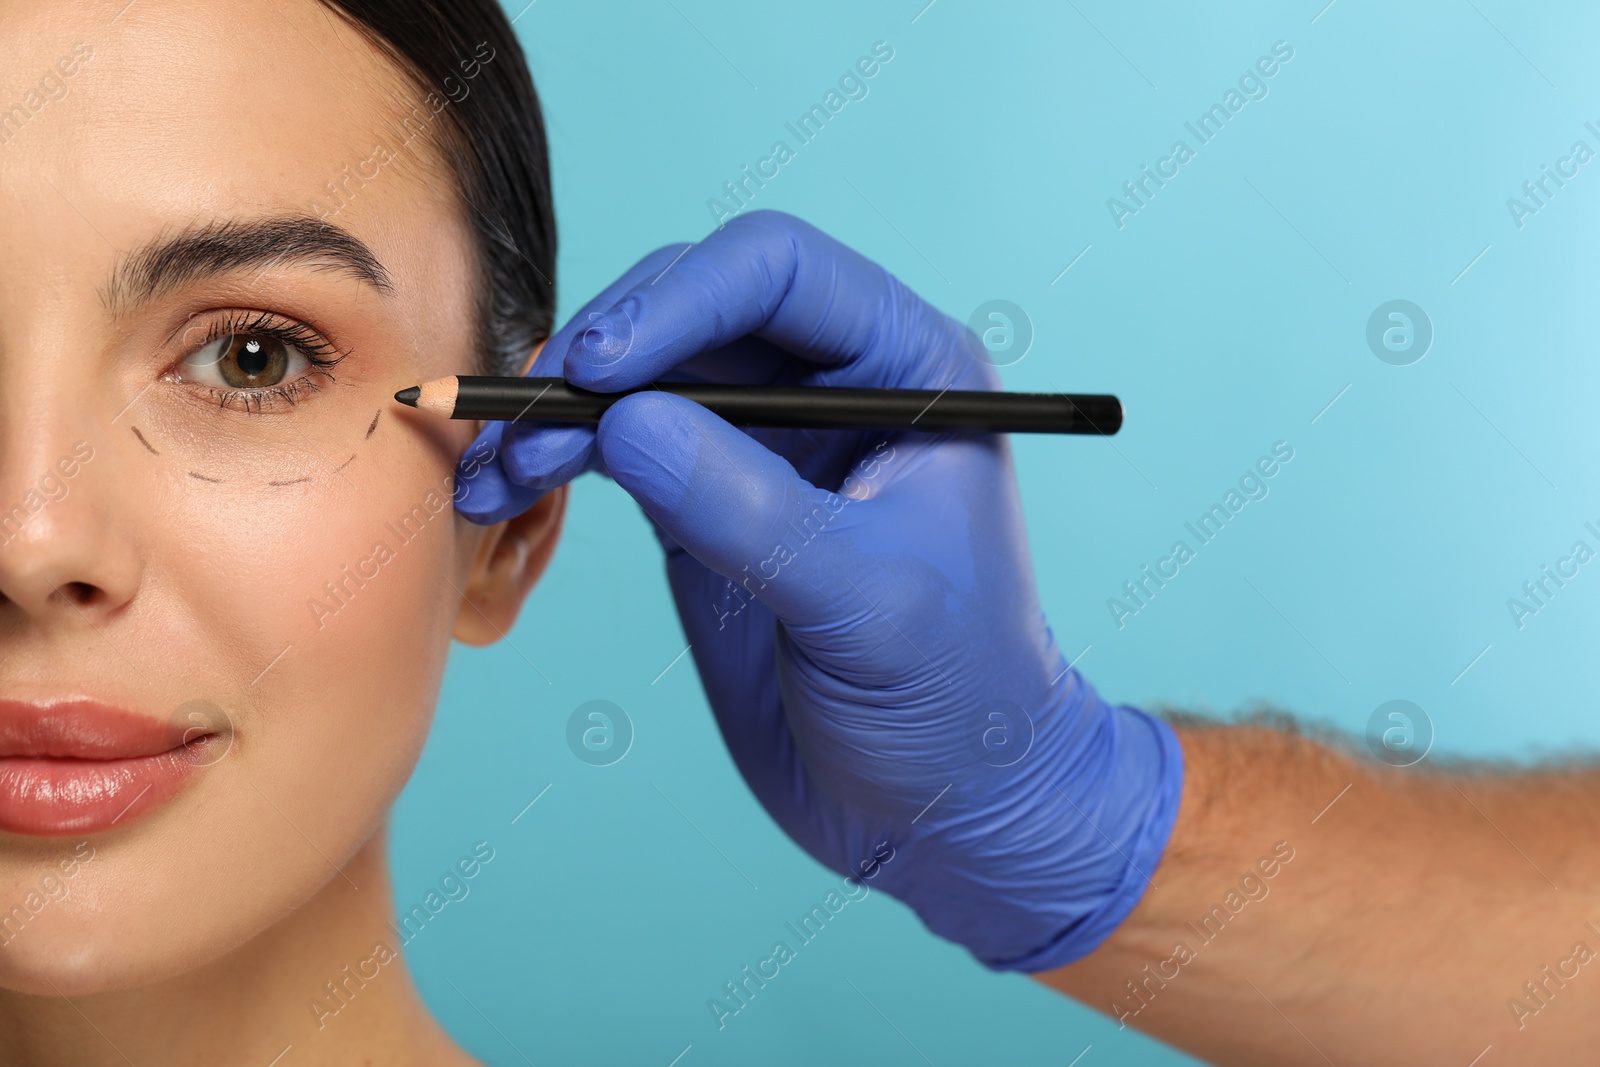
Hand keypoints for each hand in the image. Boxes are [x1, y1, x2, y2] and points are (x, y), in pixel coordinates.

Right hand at [456, 211, 1182, 969]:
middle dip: (601, 354)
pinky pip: (619, 445)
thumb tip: (622, 421)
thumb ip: (746, 508)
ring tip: (496, 471)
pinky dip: (557, 458)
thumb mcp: (864, 603)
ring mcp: (765, 442)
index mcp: (910, 369)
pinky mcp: (709, 502)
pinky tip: (506, 490)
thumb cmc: (957, 702)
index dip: (681, 299)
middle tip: (527, 424)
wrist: (947, 806)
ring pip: (642, 373)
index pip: (780, 272)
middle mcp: (834, 385)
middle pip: (693, 307)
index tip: (602, 369)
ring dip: (559, 408)